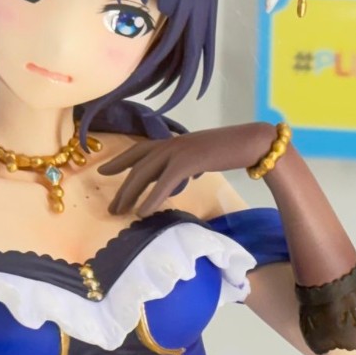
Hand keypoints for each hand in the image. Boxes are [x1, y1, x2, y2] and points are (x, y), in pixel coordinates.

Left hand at [99, 123, 275, 216]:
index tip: (103, 170)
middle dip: (122, 186)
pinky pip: (163, 183)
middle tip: (110, 207)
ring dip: (130, 194)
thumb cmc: (233, 149)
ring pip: (145, 173)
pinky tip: (142, 212)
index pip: (140, 149)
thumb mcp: (204, 156)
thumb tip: (182, 177)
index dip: (120, 160)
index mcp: (175, 141)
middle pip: (138, 165)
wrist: (252, 142)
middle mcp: (172, 143)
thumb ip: (189, 165)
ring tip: (119, 212)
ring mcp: (179, 150)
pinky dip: (151, 198)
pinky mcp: (188, 161)